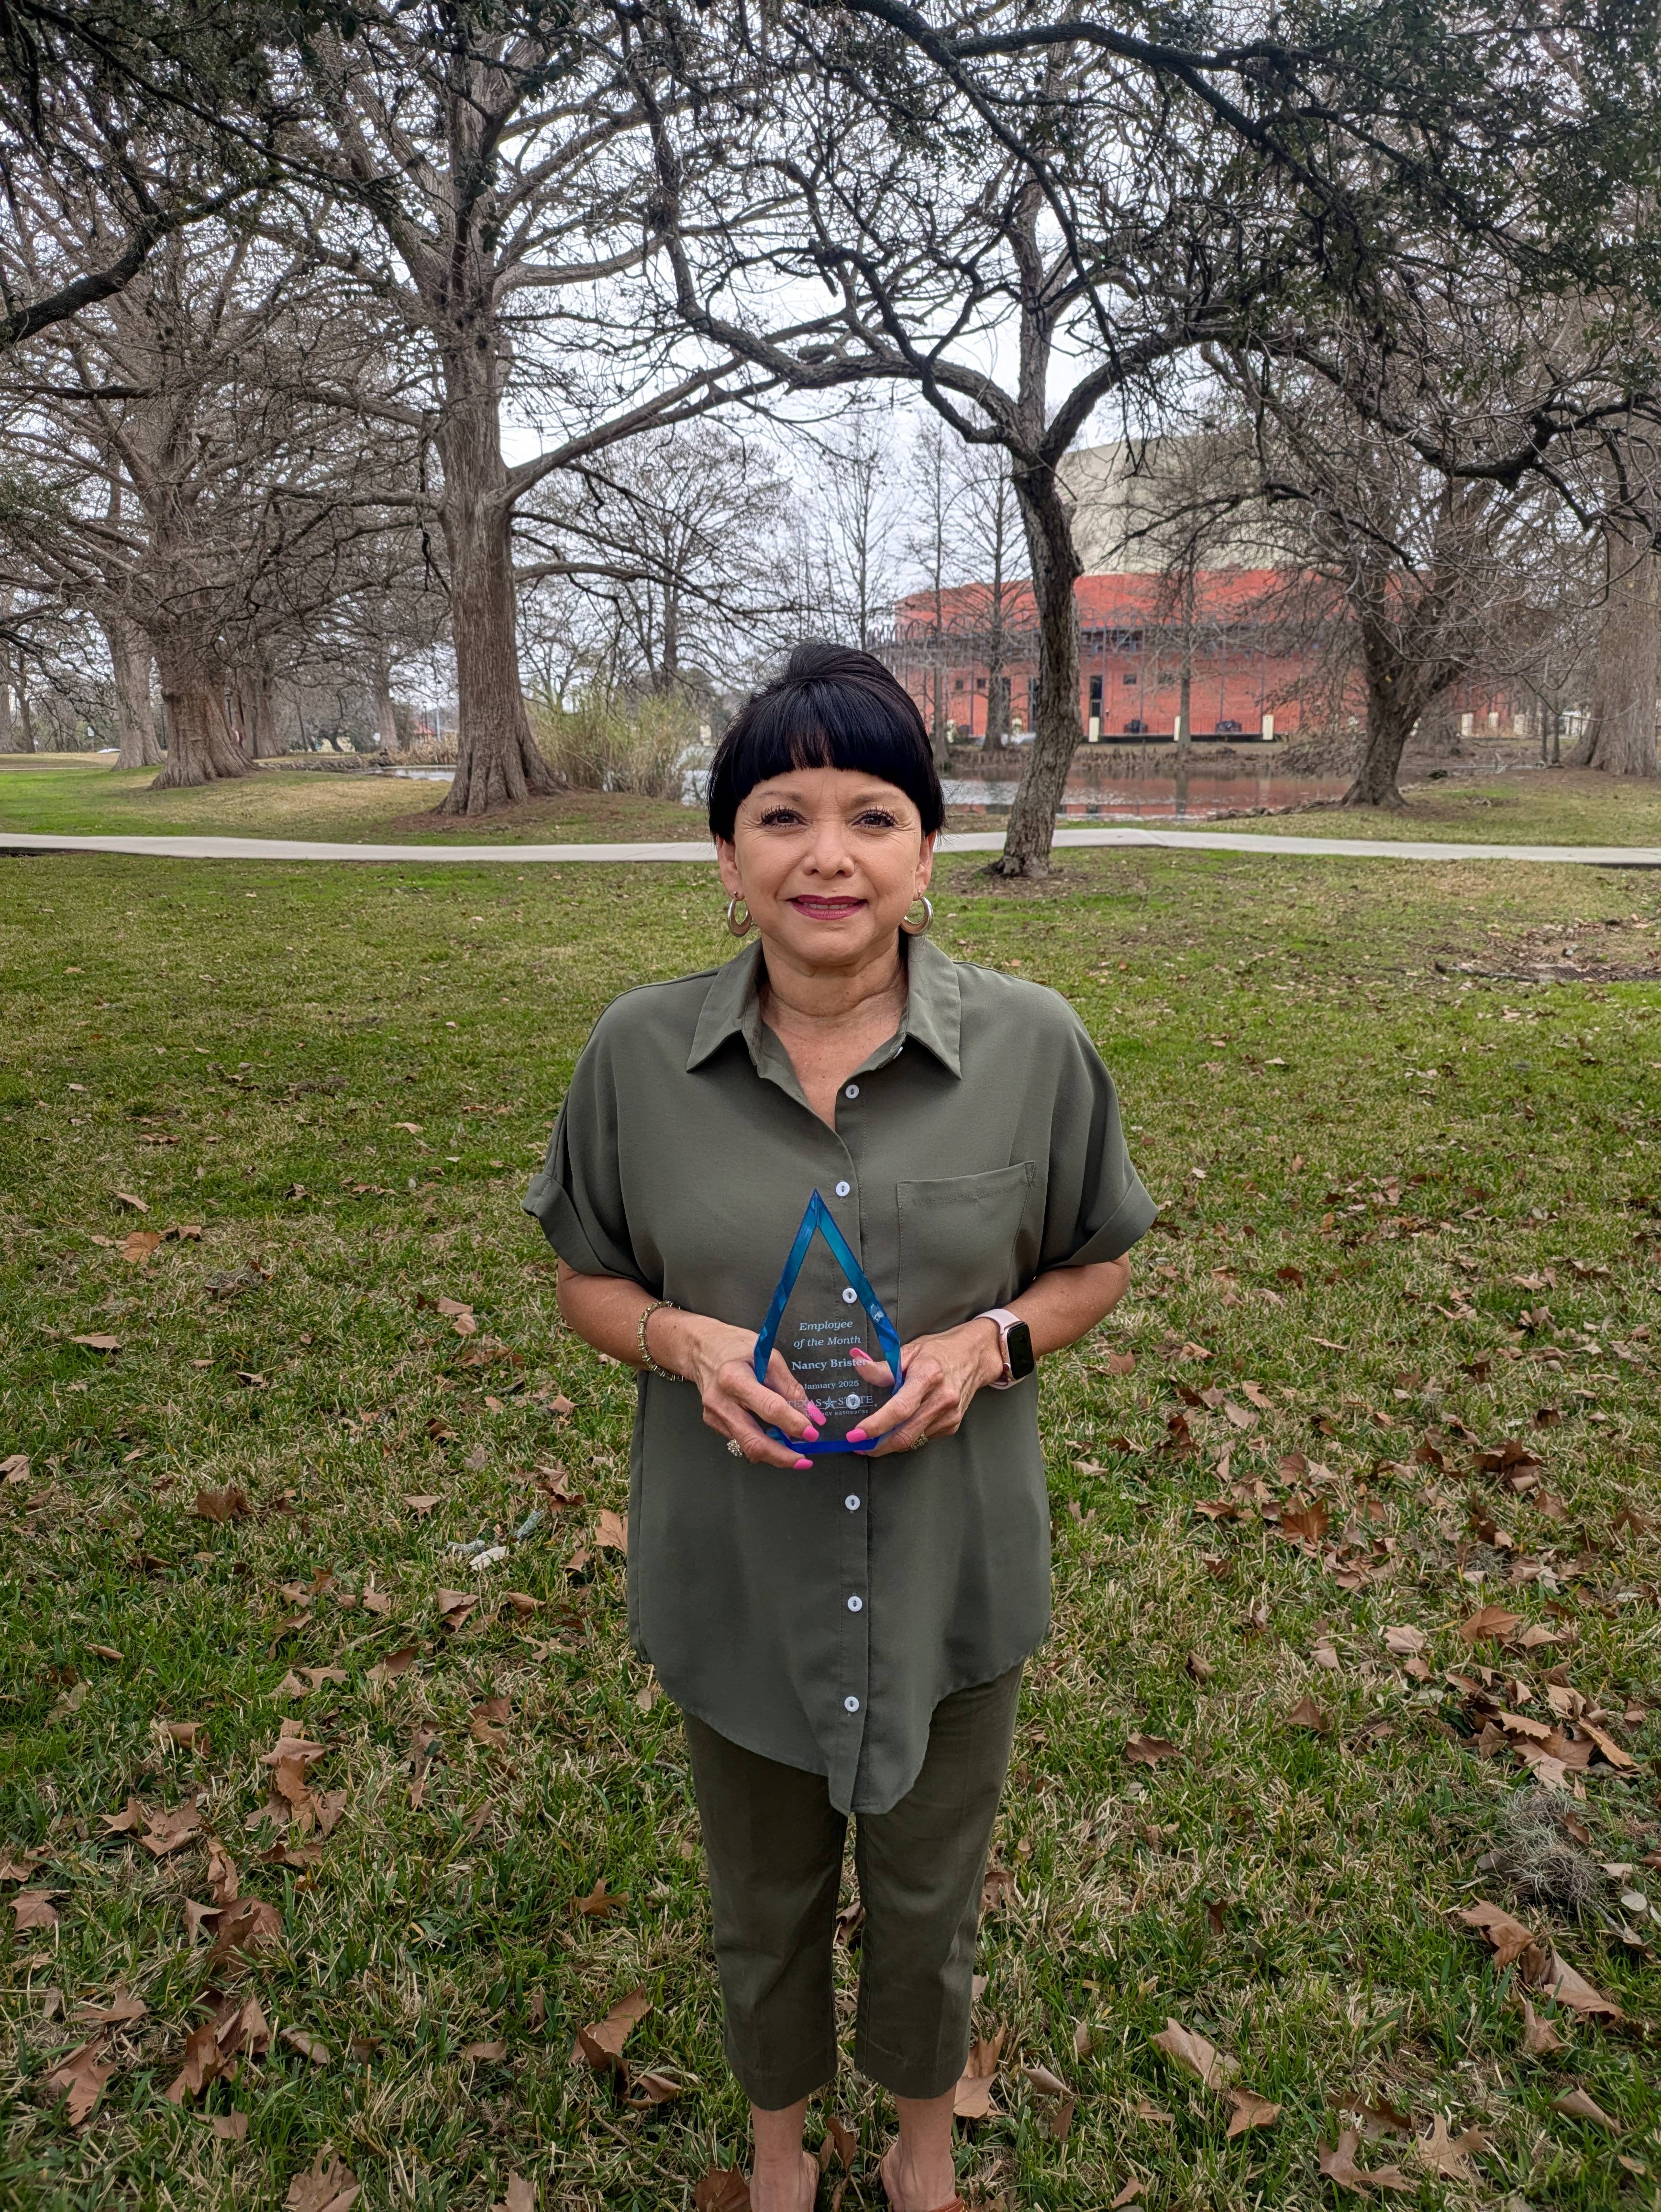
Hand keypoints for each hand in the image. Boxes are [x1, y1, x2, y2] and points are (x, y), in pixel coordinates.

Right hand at [654, 1308, 827, 1470]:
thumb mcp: (769, 1356)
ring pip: (747, 1446)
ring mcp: (714, 1415)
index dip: (793, 1423)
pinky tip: (772, 1437)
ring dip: (773, 1453)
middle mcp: (721, 1401)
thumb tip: (811, 1414)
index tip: (812, 1431)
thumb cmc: (736, 1347)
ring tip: (794, 1452)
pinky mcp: (713, 1423)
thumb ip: (790, 1387)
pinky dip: (760, 1442)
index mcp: (735, 1377)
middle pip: (753, 1440)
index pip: (769, 1408)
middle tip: (803, 1460)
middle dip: (782, 1456)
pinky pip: (740, 1439)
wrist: (702, 1349)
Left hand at [843, 1318, 1003, 1456]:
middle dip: (877, 1445)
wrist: (973, 1356)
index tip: (856, 1434)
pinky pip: (923, 1438)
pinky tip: (899, 1428)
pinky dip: (907, 1437)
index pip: (899, 1408)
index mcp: (928, 1376)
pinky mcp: (952, 1425)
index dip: (876, 1425)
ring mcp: (950, 1415)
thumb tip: (859, 1365)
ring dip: (890, 1444)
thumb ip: (884, 1366)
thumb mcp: (909, 1350)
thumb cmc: (939, 1351)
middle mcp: (942, 1399)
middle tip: (858, 1444)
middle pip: (905, 1433)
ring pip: (913, 1440)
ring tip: (873, 1438)